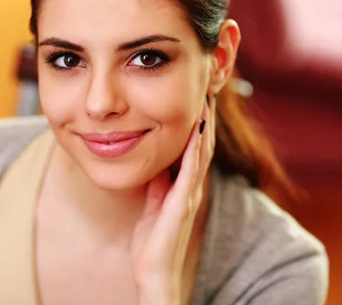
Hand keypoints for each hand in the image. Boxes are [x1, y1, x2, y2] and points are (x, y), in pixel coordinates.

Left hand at [131, 96, 215, 304]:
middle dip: (205, 118)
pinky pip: (190, 171)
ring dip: (204, 127)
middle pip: (201, 146)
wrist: (153, 270)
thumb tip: (156, 162)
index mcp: (182, 186)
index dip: (197, 124)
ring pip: (201, 154)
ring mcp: (189, 195)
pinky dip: (195, 149)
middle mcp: (190, 188)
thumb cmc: (152, 240)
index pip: (193, 149)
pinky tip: (197, 130)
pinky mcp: (182, 203)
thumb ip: (157, 183)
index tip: (195, 99)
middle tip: (207, 90)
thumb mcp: (152, 202)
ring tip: (206, 101)